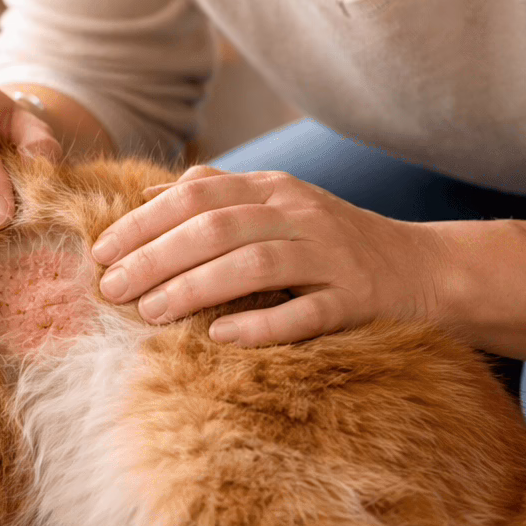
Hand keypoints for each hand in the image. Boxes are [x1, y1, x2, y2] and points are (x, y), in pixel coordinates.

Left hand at [90, 166, 449, 345]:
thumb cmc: (333, 242)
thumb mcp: (280, 205)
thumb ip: (222, 195)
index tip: (101, 252)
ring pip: (255, 264)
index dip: (144, 221)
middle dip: (157, 257)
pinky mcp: (357, 300)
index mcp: (274, 189)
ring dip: (196, 287)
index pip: (197, 194)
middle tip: (113, 289)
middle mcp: (300, 214)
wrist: (423, 270)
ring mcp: (331, 256)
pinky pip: (306, 311)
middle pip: (218, 227)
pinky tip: (220, 336)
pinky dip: (261, 323)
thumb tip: (152, 193)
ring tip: (150, 312)